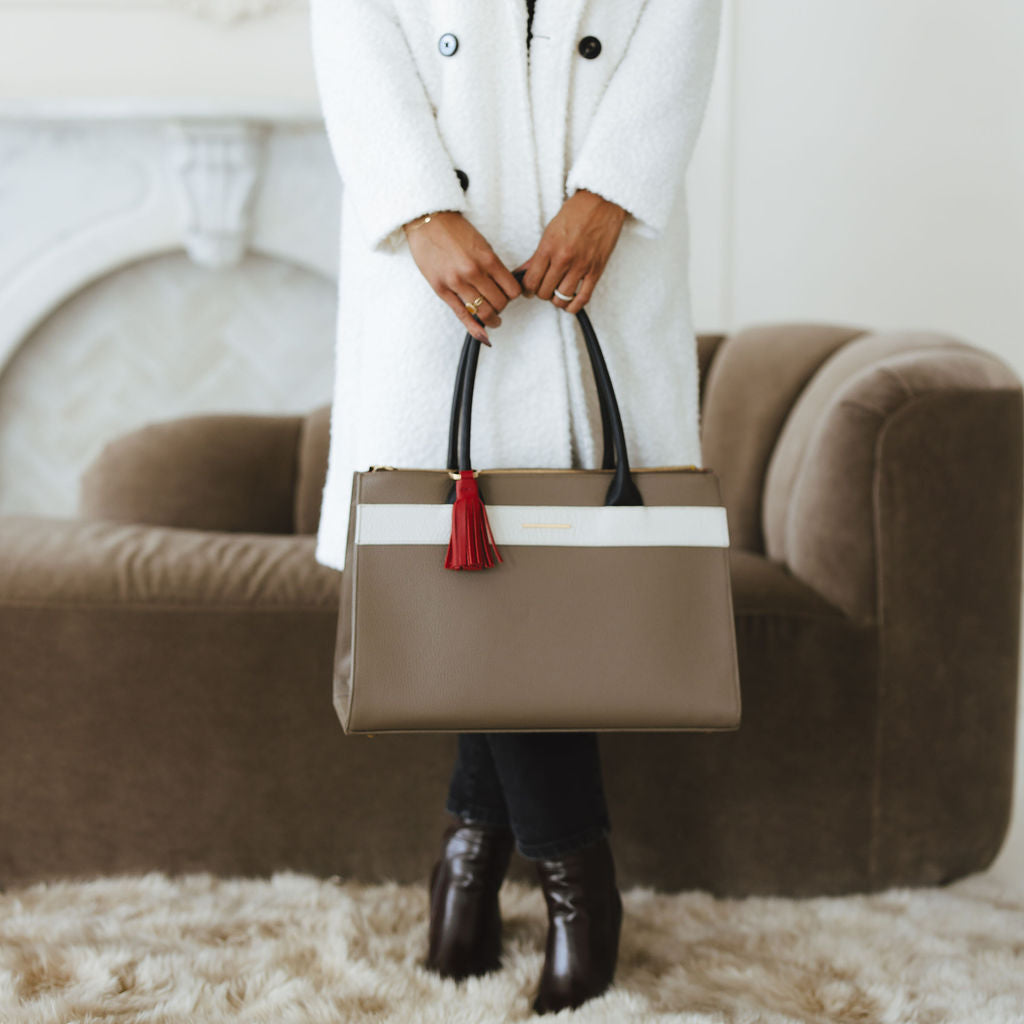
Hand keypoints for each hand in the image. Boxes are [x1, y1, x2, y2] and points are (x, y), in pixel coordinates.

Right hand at [403, 211, 521, 345]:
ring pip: (484, 312)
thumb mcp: (481, 244)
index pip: (512, 289)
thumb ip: (493, 266)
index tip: (510, 295)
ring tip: (494, 320)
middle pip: (500, 303)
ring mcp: (456, 283)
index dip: (514, 295)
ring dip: (493, 319)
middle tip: (499, 304)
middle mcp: (474, 272)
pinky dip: (475, 329)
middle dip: (502, 307)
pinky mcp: (442, 290)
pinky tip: (484, 336)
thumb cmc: (454, 231)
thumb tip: (504, 286)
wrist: (427, 221)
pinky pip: (462, 316)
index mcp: (487, 259)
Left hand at [517, 189, 626, 314]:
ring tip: (558, 292)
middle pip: (544, 292)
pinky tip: (570, 303)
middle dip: (542, 293)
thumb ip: (537, 256)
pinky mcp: (596, 270)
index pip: (531, 281)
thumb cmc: (576, 213)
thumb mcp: (550, 231)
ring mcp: (581, 266)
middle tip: (545, 287)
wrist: (602, 202)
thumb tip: (523, 272)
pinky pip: (583, 298)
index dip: (527, 289)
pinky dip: (574, 306)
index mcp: (549, 247)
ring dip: (557, 299)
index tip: (529, 288)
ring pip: (562, 298)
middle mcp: (563, 258)